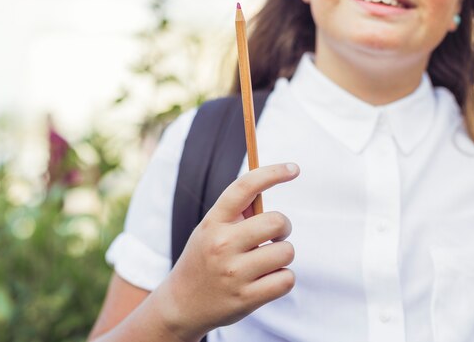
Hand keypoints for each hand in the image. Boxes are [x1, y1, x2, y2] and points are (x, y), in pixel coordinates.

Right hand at [154, 163, 299, 340]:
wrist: (180, 304)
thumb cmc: (204, 259)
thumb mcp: (210, 230)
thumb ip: (237, 212)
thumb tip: (268, 184)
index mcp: (213, 222)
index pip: (244, 187)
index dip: (272, 173)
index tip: (293, 168)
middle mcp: (222, 244)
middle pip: (276, 221)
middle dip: (283, 228)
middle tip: (274, 236)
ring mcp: (234, 273)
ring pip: (286, 252)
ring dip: (282, 256)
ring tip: (265, 262)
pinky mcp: (246, 298)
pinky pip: (287, 279)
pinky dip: (283, 279)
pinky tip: (266, 280)